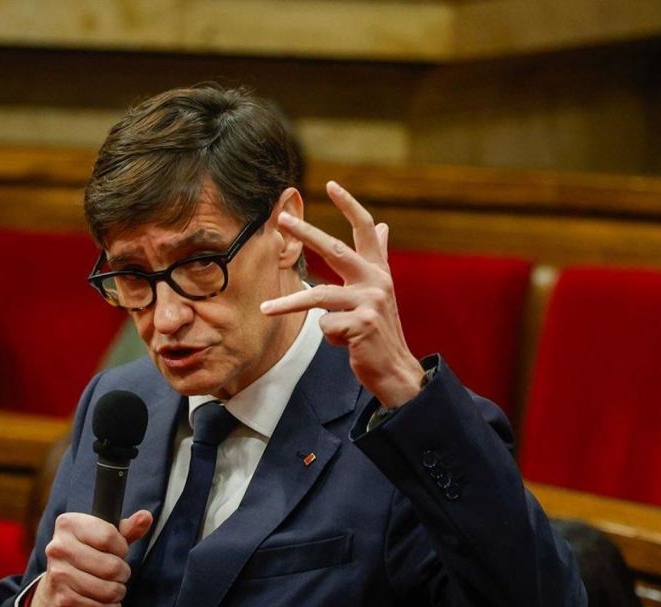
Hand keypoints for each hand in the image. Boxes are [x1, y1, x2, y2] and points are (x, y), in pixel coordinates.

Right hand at [29, 510, 153, 606]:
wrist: (53, 591)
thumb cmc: (84, 558)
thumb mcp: (103, 538)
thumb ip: (126, 529)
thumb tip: (146, 517)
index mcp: (68, 525)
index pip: (109, 537)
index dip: (121, 548)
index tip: (117, 552)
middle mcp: (58, 548)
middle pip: (112, 566)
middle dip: (123, 573)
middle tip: (117, 574)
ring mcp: (59, 576)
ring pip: (110, 590)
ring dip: (118, 592)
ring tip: (111, 588)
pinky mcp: (64, 602)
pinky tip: (104, 602)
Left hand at [261, 181, 426, 408]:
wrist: (395, 368)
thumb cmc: (380, 329)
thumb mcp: (380, 291)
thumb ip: (377, 259)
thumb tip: (383, 225)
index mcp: (379, 271)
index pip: (365, 229)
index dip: (349, 205)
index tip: (331, 184)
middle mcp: (377, 281)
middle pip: (335, 250)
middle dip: (307, 234)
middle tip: (283, 220)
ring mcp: (370, 302)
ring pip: (318, 296)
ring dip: (288, 305)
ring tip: (265, 309)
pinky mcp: (362, 324)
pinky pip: (325, 325)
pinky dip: (329, 336)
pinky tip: (345, 343)